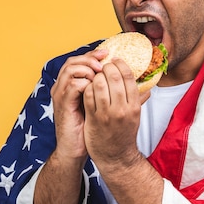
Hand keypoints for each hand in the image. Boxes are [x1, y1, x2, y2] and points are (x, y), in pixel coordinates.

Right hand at [50, 49, 106, 163]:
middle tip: (105, 61)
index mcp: (70, 85)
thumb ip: (114, 94)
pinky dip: (86, 82)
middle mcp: (62, 87)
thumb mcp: (100, 107)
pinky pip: (73, 86)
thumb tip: (142, 88)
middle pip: (73, 61)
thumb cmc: (87, 129)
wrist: (74, 149)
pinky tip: (96, 87)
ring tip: (101, 74)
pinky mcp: (63, 105)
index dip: (93, 55)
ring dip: (88, 68)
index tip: (108, 54)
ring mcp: (61, 95)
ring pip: (71, 70)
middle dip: (91, 58)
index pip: (79, 61)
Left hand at [83, 58, 145, 170]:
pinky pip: (88, 95)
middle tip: (103, 67)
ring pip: (99, 84)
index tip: (114, 61)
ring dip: (96, 77)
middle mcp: (122, 109)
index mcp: (134, 106)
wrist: (115, 156)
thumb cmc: (125, 134)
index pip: (128, 76)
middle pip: (113, 77)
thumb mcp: (136, 116)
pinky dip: (87, 87)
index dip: (119, 64)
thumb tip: (147, 84)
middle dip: (106, 68)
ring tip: (95, 77)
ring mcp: (106, 114)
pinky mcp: (93, 118)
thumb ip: (139, 98)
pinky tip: (88, 88)